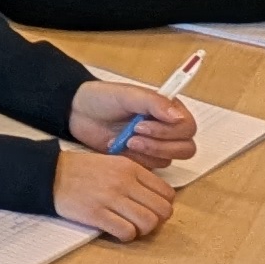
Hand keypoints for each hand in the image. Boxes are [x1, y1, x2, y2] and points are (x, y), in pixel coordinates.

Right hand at [49, 145, 177, 240]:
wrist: (49, 174)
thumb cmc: (81, 170)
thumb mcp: (113, 162)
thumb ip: (135, 176)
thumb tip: (153, 198)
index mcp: (131, 168)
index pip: (167, 193)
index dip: (163, 205)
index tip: (151, 209)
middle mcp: (125, 182)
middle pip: (162, 210)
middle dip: (157, 220)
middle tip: (143, 222)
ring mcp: (111, 199)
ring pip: (148, 223)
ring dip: (143, 230)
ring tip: (131, 227)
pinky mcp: (96, 214)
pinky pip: (126, 232)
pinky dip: (126, 236)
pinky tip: (117, 231)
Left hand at [66, 76, 194, 166]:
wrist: (77, 112)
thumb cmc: (103, 99)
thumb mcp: (128, 95)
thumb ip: (155, 103)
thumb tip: (179, 117)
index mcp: (169, 110)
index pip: (188, 128)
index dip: (169, 131)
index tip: (141, 125)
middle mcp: (167, 129)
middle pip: (185, 149)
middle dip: (160, 146)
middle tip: (133, 137)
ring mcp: (155, 146)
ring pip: (167, 160)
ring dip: (146, 152)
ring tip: (124, 141)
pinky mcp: (141, 158)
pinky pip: (149, 168)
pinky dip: (134, 159)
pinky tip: (118, 147)